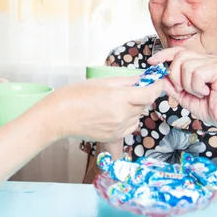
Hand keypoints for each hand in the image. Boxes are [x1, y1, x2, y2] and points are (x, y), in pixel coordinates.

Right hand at [40, 76, 166, 141]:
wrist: (59, 116)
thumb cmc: (75, 95)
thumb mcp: (102, 82)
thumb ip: (126, 82)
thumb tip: (142, 79)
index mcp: (119, 98)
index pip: (149, 94)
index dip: (156, 87)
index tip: (157, 82)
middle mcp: (121, 116)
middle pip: (144, 105)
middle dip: (141, 96)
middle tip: (130, 89)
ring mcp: (118, 129)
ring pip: (137, 117)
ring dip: (134, 109)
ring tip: (117, 102)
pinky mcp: (113, 137)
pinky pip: (129, 127)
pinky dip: (128, 120)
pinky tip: (115, 114)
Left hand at [148, 47, 216, 126]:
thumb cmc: (210, 107)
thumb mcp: (184, 96)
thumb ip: (172, 86)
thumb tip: (158, 76)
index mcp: (200, 62)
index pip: (178, 51)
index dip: (163, 54)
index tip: (151, 62)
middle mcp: (208, 58)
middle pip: (180, 56)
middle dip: (174, 75)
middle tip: (182, 89)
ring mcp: (215, 62)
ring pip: (187, 66)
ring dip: (188, 85)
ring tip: (199, 93)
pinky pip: (197, 73)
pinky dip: (197, 87)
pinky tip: (206, 93)